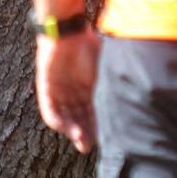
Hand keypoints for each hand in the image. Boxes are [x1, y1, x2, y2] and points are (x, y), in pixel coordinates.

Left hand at [35, 32, 100, 152]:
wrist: (68, 31)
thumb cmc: (90, 46)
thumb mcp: (104, 71)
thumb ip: (109, 87)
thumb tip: (129, 108)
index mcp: (90, 86)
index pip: (94, 111)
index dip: (98, 126)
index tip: (105, 139)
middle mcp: (74, 91)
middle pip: (79, 117)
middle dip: (84, 133)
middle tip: (89, 146)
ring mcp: (60, 90)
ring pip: (66, 115)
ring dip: (73, 129)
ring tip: (80, 140)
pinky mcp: (46, 87)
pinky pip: (50, 109)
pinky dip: (58, 120)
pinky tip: (67, 128)